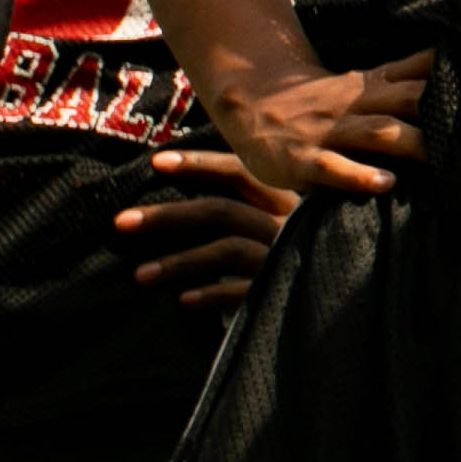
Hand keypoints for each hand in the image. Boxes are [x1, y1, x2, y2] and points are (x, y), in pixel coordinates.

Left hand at [119, 145, 303, 307]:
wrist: (339, 296)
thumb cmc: (303, 249)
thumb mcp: (284, 219)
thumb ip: (252, 207)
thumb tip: (189, 202)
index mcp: (288, 200)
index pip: (242, 173)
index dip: (200, 165)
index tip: (157, 162)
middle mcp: (289, 224)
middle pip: (222, 211)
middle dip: (168, 215)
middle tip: (121, 222)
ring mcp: (286, 257)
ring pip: (225, 250)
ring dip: (178, 262)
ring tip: (140, 275)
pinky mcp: (283, 290)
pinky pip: (240, 290)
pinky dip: (210, 293)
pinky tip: (183, 299)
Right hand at [203, 45, 434, 197]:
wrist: (249, 100)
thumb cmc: (321, 99)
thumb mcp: (364, 81)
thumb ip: (406, 75)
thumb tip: (458, 62)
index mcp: (373, 86)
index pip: (420, 75)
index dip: (454, 80)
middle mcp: (356, 104)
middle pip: (409, 101)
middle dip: (443, 114)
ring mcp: (330, 131)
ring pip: (378, 133)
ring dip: (411, 143)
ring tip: (443, 159)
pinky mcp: (302, 159)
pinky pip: (333, 167)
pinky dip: (359, 175)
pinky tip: (385, 183)